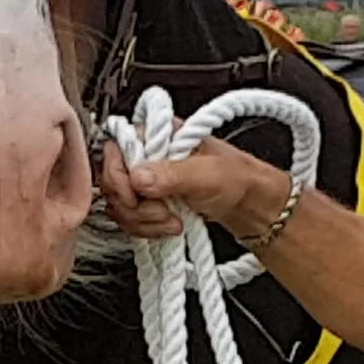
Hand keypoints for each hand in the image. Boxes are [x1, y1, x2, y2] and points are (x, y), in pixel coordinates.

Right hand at [97, 135, 289, 243]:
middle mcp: (148, 154)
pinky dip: (146, 229)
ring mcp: (147, 180)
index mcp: (159, 134)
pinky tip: (167, 226)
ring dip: (143, 221)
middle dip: (135, 205)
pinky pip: (130, 218)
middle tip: (161, 210)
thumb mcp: (206, 175)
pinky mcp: (150, 202)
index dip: (118, 177)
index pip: (114, 149)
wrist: (251, 206)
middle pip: (112, 181)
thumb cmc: (237, 179)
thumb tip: (138, 176)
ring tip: (170, 220)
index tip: (135, 195)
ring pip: (119, 205)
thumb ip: (171, 174)